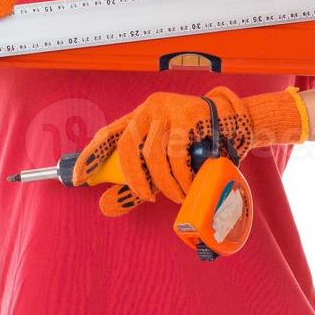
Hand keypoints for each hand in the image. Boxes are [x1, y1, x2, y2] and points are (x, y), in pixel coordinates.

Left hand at [70, 85, 308, 216]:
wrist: (237, 125)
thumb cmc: (199, 148)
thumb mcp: (164, 167)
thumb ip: (136, 186)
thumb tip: (105, 206)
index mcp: (140, 118)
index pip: (109, 134)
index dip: (92, 156)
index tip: (77, 179)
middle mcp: (150, 109)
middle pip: (128, 147)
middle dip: (135, 179)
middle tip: (148, 196)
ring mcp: (168, 109)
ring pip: (153, 154)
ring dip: (165, 183)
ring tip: (177, 193)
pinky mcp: (187, 114)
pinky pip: (175, 153)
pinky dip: (181, 176)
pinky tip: (188, 184)